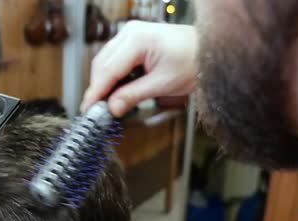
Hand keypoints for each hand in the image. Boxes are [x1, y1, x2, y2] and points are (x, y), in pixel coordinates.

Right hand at [81, 21, 198, 116]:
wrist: (209, 51)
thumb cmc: (194, 61)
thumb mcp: (162, 84)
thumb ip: (133, 95)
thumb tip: (112, 108)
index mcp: (137, 39)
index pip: (108, 69)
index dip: (96, 92)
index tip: (88, 109)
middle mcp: (130, 33)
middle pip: (102, 65)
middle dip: (98, 89)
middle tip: (96, 111)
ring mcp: (130, 35)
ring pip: (105, 63)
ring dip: (104, 84)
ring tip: (106, 104)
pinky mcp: (133, 42)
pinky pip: (114, 60)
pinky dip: (112, 77)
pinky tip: (115, 92)